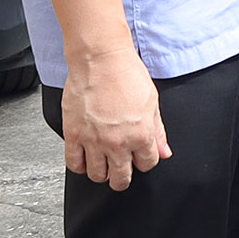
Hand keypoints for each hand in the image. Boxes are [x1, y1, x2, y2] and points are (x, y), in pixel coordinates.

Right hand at [63, 49, 169, 190]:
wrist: (100, 59)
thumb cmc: (126, 74)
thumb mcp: (152, 102)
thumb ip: (158, 131)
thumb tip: (164, 151)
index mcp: (141, 134)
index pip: (147, 164)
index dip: (145, 161)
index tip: (140, 157)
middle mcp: (117, 142)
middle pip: (121, 178)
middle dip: (123, 178)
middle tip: (121, 171)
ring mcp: (94, 140)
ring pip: (97, 175)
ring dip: (102, 173)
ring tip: (103, 165)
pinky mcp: (74, 135)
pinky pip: (74, 163)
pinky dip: (80, 166)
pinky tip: (85, 159)